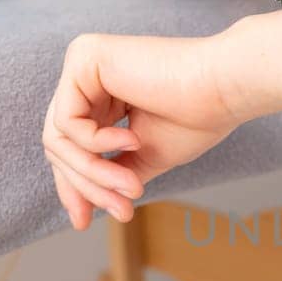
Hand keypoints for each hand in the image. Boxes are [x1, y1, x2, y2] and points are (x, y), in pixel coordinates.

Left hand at [43, 31, 239, 228]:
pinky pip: (67, 120)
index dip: (73, 186)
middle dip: (87, 184)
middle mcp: (86, 75)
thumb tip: (84, 205)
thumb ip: (113, 171)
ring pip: (58, 137)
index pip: (69, 144)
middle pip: (59, 144)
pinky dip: (96, 143)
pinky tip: (133, 138)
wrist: (223, 89)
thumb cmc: (196, 118)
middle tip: (122, 212)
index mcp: (101, 93)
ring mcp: (82, 62)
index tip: (84, 223)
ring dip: (93, 172)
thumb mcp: (145, 155)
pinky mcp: (84, 57)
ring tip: (132, 186)